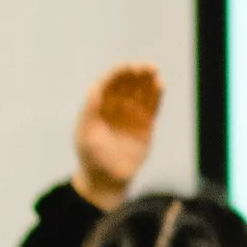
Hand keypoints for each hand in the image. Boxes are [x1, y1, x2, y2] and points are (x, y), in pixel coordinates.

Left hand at [73, 61, 162, 208]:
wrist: (106, 179)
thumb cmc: (91, 157)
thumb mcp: (85, 134)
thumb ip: (90, 111)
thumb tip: (93, 87)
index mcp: (99, 105)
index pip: (110, 83)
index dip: (119, 73)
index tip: (129, 67)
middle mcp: (116, 106)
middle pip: (127, 85)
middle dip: (136, 74)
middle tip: (145, 67)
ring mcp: (131, 115)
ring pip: (141, 93)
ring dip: (148, 81)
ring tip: (154, 72)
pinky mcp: (145, 126)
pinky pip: (152, 108)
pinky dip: (156, 97)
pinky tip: (160, 86)